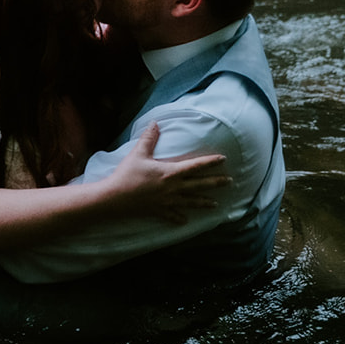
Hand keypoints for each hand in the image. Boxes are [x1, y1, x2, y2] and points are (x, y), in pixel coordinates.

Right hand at [107, 122, 229, 223]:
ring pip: (191, 202)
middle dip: (216, 183)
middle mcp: (173, 188)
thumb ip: (149, 138)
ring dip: (204, 203)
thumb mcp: (138, 154)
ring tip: (215, 204)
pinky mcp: (159, 211)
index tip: (223, 159)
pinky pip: (172, 215)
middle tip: (230, 182)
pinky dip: (179, 218)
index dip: (210, 162)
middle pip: (199, 185)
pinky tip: (185, 220)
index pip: (196, 166)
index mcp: (170, 172)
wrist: (114, 198)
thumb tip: (155, 123)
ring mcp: (167, 201)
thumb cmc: (127, 175)